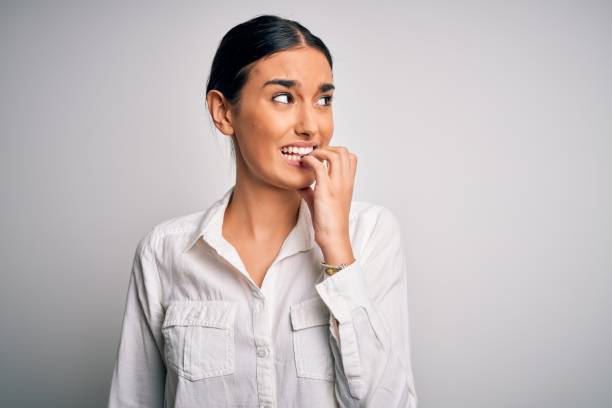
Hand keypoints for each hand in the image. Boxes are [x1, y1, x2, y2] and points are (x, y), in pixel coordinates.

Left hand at [297, 145, 357, 264]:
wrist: (333, 237)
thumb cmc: (328, 222)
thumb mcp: (320, 203)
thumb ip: (312, 192)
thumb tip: (300, 185)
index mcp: (348, 183)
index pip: (351, 158)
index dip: (336, 153)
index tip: (322, 158)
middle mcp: (345, 182)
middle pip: (344, 152)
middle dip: (328, 148)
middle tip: (315, 156)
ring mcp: (337, 185)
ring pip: (336, 154)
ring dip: (320, 152)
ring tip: (310, 159)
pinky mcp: (326, 190)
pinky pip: (319, 166)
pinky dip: (310, 161)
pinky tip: (303, 165)